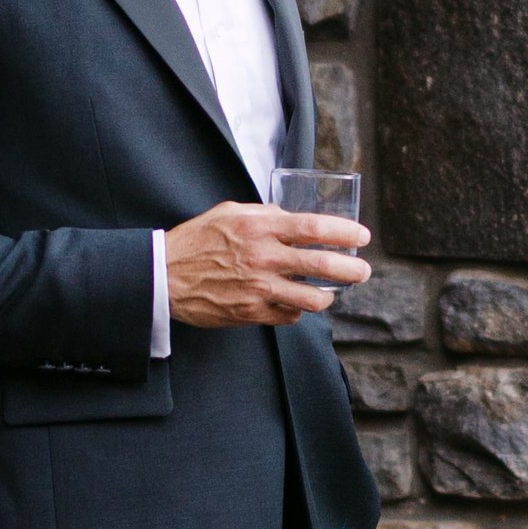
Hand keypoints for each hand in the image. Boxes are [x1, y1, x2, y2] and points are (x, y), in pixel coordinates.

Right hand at [164, 200, 370, 327]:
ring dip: (327, 296)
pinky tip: (295, 303)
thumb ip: (264, 214)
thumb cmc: (197, 240)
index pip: (314, 228)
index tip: (362, 236)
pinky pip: (289, 316)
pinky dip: (297, 310)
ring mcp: (259, 289)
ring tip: (330, 293)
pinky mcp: (251, 313)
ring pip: (311, 298)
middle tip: (363, 271)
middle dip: (351, 270)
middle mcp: (264, 258)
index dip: (344, 233)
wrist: (164, 275)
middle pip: (323, 265)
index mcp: (260, 229)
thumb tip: (290, 217)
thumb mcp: (230, 212)